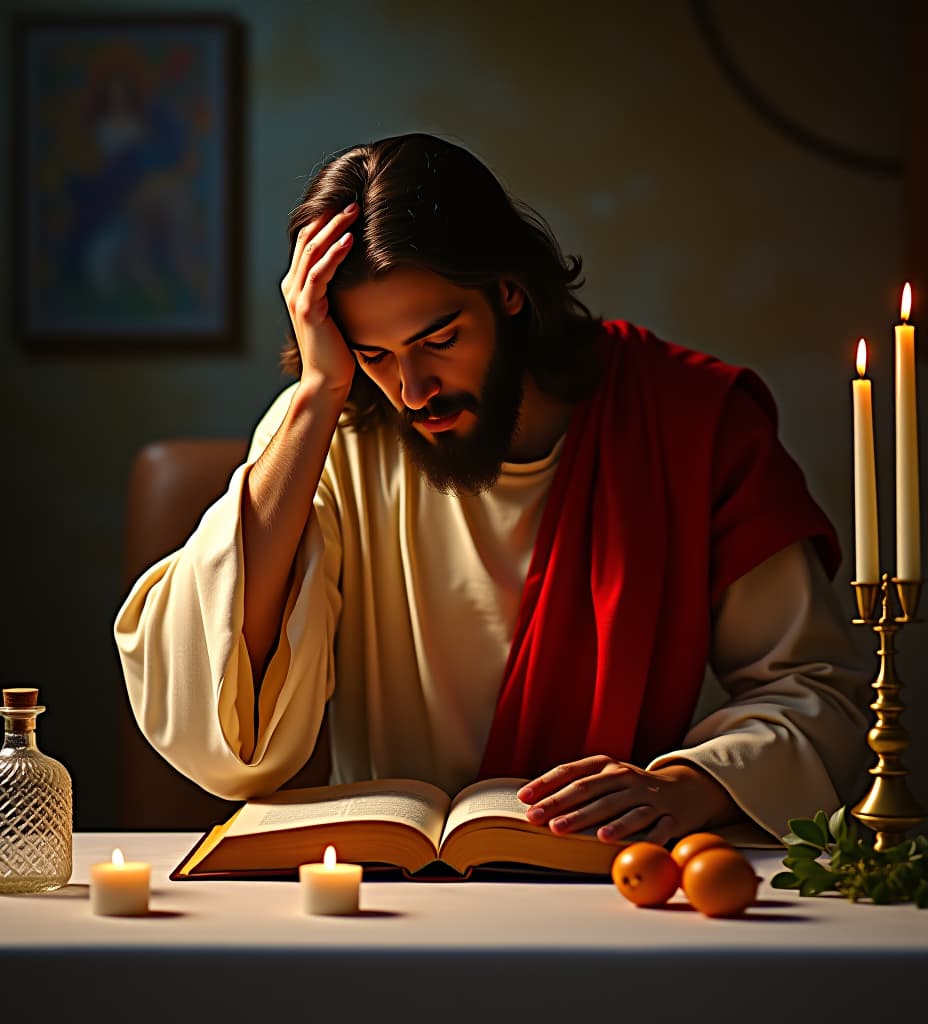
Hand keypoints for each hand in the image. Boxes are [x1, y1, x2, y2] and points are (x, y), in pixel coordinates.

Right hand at [280, 203, 359, 392]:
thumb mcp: (338, 311)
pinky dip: (334, 254)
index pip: (308, 242)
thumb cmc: (337, 349)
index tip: (347, 204)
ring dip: (334, 228)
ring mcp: (297, 296)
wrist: (326, 378)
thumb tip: (361, 270)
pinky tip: (349, 241)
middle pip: (308, 239)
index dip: (325, 220)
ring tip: (354, 211)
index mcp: (298, 285)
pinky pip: (320, 273)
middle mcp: (292, 287)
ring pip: (313, 251)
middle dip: (330, 217)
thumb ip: (339, 290)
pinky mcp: (308, 308)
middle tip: (353, 199)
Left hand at [517, 755, 738, 845]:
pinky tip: (617, 843)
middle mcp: (626, 777)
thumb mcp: (607, 779)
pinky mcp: (670, 817)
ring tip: (579, 832)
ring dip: (598, 821)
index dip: (546, 783)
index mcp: (607, 765)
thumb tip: (535, 802)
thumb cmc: (633, 788)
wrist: (686, 788)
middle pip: (590, 790)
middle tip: (538, 820)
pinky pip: (653, 828)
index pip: (571, 771)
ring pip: (620, 808)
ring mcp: (649, 797)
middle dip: (562, 805)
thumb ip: (577, 786)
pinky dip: (637, 836)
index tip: (523, 798)